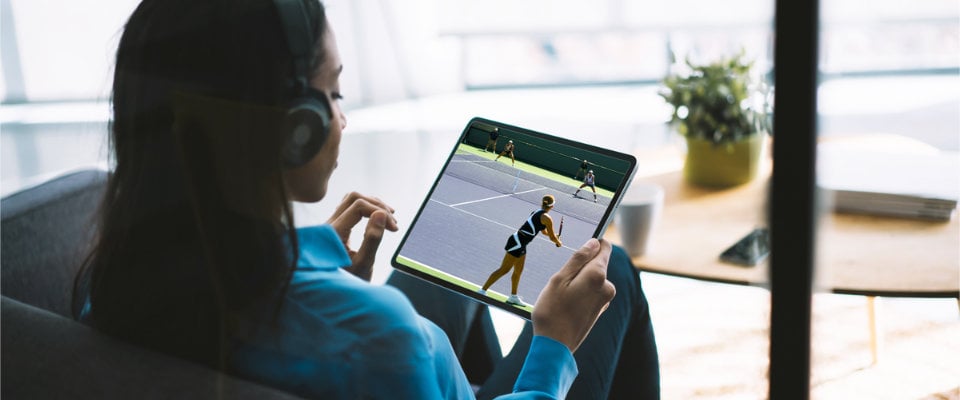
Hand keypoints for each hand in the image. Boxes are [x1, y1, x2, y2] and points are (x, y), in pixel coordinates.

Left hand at [326, 192, 398, 280]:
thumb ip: (372, 238)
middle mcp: (328, 225)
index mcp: (333, 233)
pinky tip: (378, 220)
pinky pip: (349, 209)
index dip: (380, 211)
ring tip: (389, 219)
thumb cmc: (348, 283)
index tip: (395, 228)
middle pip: (354, 197)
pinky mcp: (335, 228)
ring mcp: (330, 225)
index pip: (358, 206)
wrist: (332, 296)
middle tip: (394, 222)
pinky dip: (366, 210)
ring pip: (351, 200)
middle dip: (377, 205)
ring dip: (372, 205)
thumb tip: (381, 213)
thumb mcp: (364, 264)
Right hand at [532, 238, 614, 352]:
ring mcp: (605, 300)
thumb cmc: (552, 311)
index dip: (592, 243)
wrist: (554, 346)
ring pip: (592, 279)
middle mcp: (607, 287)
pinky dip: (580, 293)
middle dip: (580, 266)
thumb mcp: (559, 279)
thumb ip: (578, 259)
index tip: (578, 247)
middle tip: (560, 278)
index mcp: (598, 275)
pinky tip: (566, 303)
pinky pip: (591, 292)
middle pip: (596, 263)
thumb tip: (594, 242)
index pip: (604, 247)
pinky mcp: (599, 310)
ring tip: (560, 294)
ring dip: (578, 280)